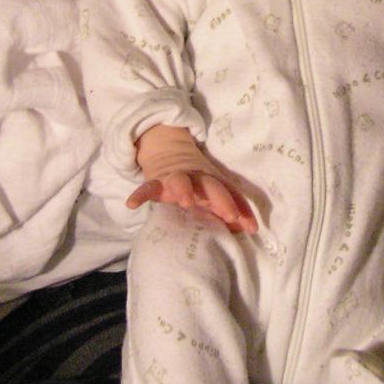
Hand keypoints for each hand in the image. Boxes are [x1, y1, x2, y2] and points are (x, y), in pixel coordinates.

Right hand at [127, 124, 257, 232]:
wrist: (170, 153)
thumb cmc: (198, 182)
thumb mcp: (216, 193)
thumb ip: (234, 210)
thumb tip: (252, 229)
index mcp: (213, 181)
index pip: (231, 193)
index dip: (242, 208)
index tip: (251, 226)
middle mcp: (197, 178)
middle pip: (211, 185)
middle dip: (220, 198)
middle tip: (229, 215)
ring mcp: (175, 178)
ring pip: (180, 181)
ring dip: (184, 190)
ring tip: (186, 203)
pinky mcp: (156, 182)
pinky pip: (147, 188)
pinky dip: (140, 194)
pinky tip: (132, 204)